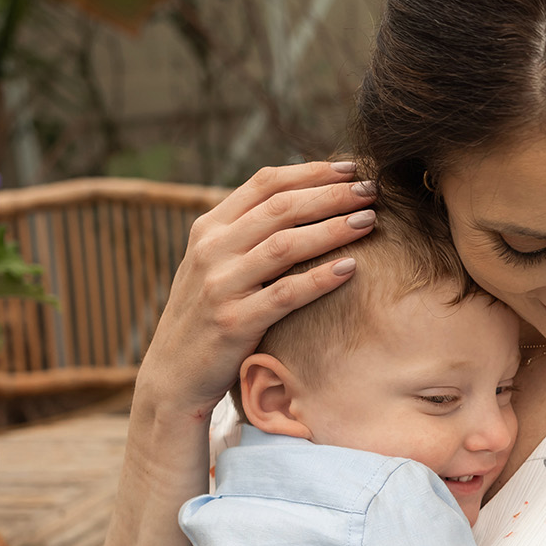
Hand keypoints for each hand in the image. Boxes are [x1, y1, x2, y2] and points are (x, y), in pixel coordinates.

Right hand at [140, 161, 377, 410]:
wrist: (173, 376)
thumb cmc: (209, 315)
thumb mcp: (216, 265)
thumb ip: (248, 233)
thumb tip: (305, 199)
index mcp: (209, 228)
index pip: (265, 183)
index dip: (312, 172)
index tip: (351, 169)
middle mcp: (211, 250)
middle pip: (281, 208)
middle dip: (332, 195)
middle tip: (372, 190)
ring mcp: (220, 285)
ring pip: (285, 245)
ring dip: (332, 229)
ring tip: (369, 221)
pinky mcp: (233, 322)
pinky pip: (285, 294)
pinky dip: (320, 279)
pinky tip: (351, 268)